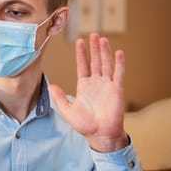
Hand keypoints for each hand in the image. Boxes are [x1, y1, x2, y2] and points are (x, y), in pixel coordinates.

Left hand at [48, 33, 128, 152]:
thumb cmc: (85, 125)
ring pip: (106, 64)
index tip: (79, 42)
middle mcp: (96, 83)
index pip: (83, 65)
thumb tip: (51, 86)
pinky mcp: (117, 90)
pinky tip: (118, 53)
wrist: (100, 135)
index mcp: (85, 86)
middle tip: (93, 34)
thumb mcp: (67, 111)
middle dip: (94, 48)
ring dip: (104, 52)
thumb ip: (60, 98)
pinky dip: (119, 63)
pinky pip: (118, 74)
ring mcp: (107, 86)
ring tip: (102, 39)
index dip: (81, 54)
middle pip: (95, 61)